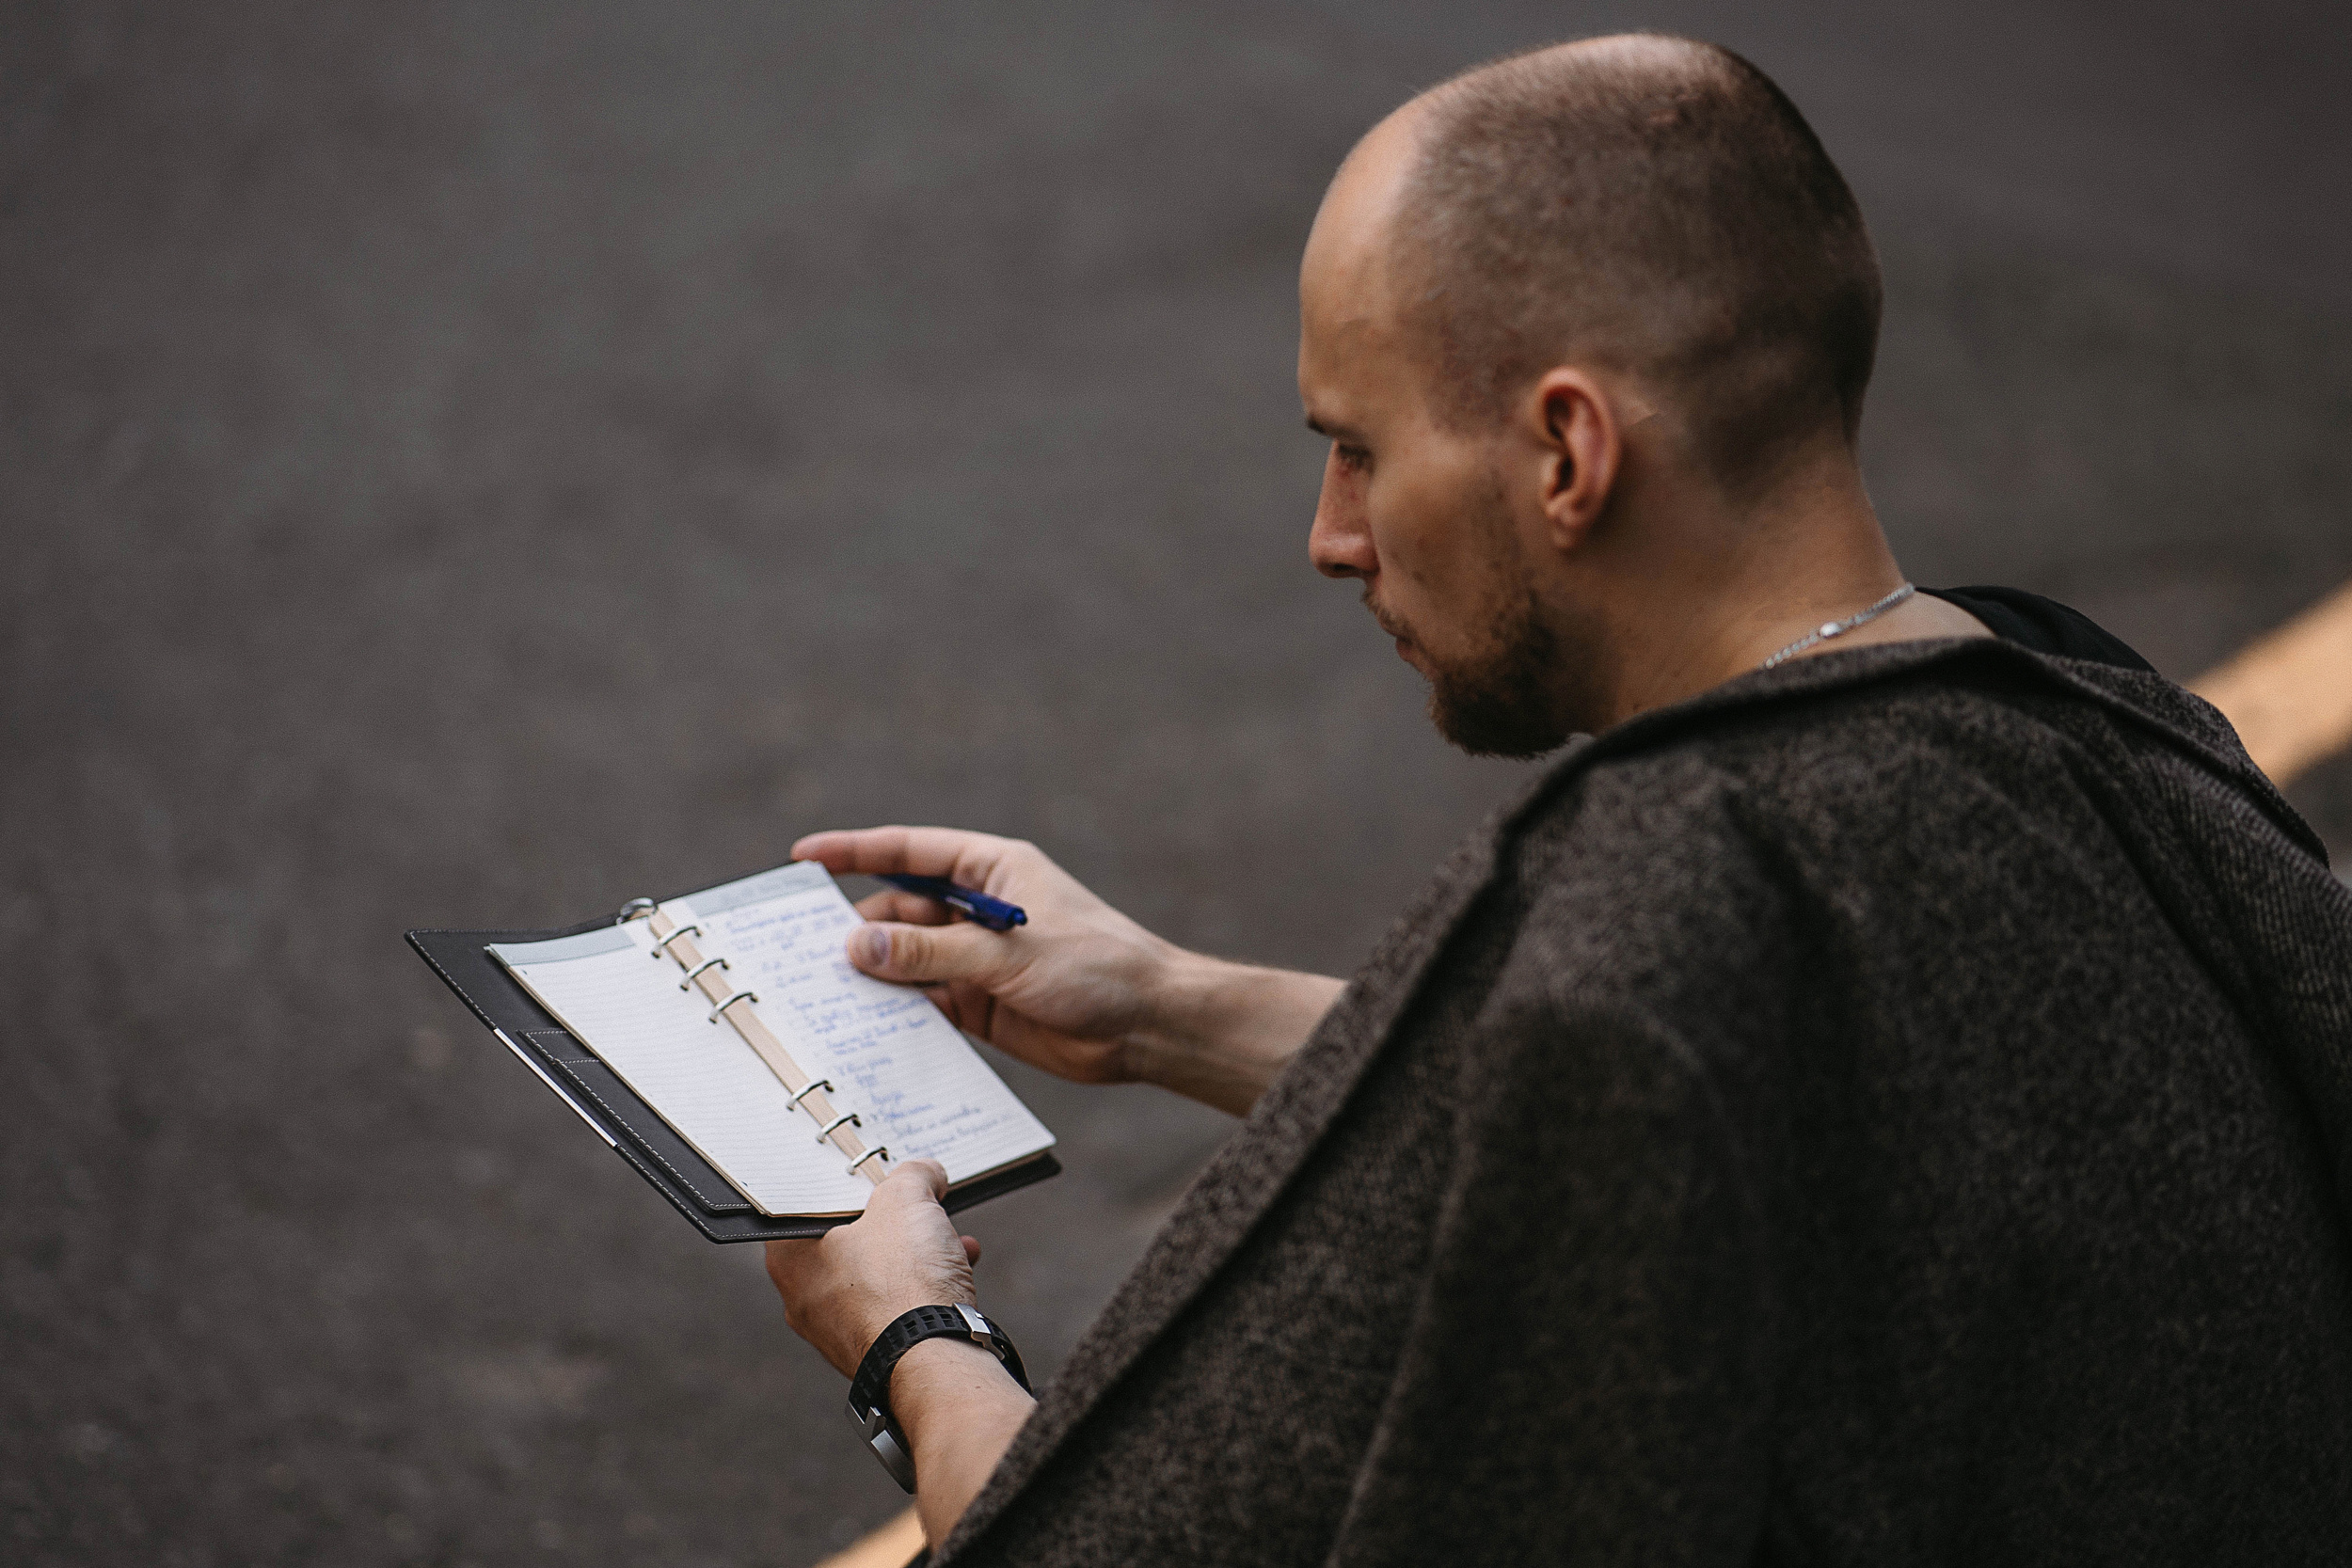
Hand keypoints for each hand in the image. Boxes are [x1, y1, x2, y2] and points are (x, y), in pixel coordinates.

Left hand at [764, 1160, 982, 1376]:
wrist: (933, 1360)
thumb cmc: (903, 1283)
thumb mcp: (906, 1200)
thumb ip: (912, 1175)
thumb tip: (925, 1172)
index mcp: (790, 1256)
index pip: (809, 1203)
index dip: (847, 1183)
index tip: (875, 1176)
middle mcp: (802, 1297)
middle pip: (849, 1238)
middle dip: (893, 1219)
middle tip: (919, 1205)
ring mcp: (835, 1330)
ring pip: (876, 1274)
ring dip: (916, 1251)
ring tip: (949, 1239)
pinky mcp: (870, 1350)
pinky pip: (894, 1306)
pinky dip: (922, 1285)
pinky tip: (958, 1269)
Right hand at [792, 826, 1181, 1086]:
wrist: (1149, 1026)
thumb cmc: (1096, 967)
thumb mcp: (1007, 953)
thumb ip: (931, 953)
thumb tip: (856, 947)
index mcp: (992, 870)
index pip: (910, 854)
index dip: (855, 852)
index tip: (803, 857)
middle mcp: (979, 910)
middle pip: (899, 913)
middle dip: (856, 929)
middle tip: (800, 949)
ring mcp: (976, 960)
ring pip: (906, 962)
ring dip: (872, 976)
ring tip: (822, 993)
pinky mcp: (979, 1006)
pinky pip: (923, 1004)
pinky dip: (895, 1013)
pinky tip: (862, 1026)